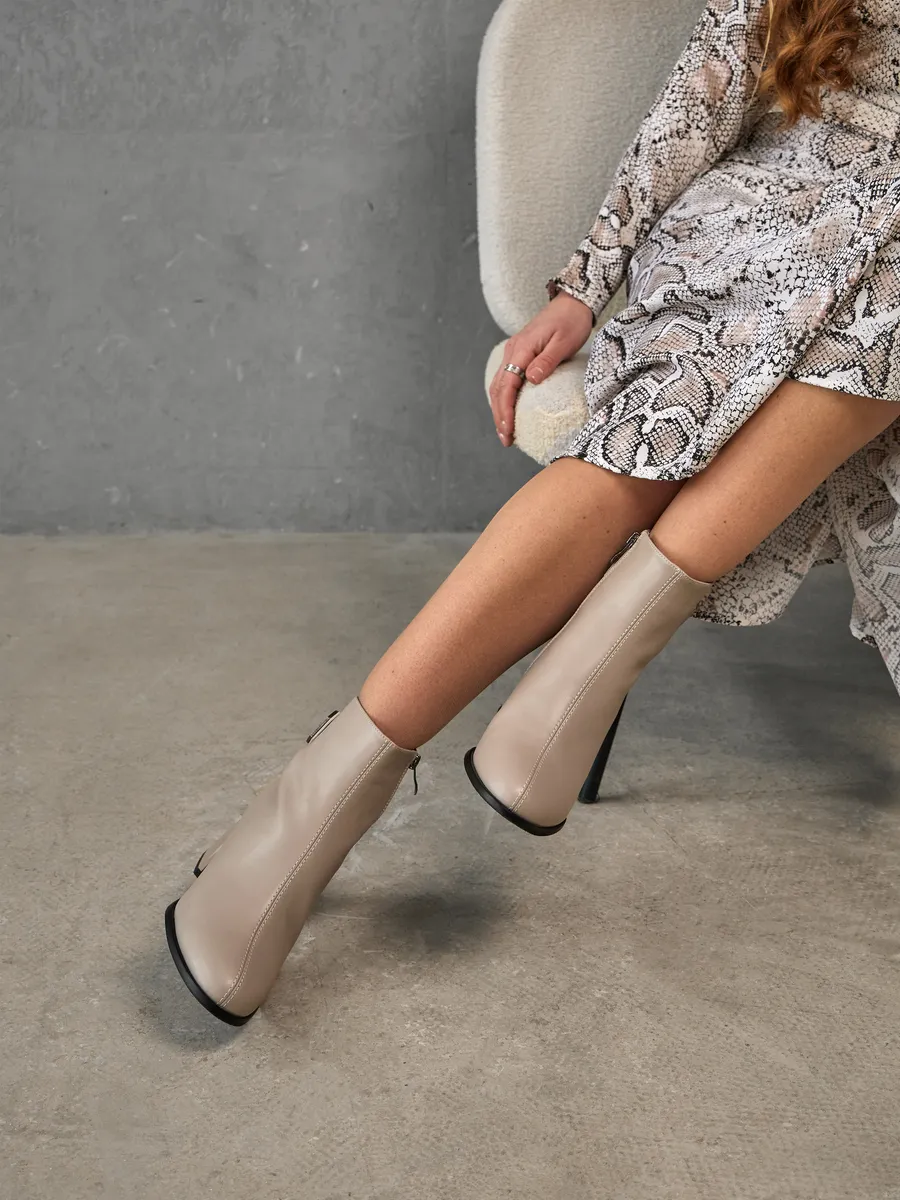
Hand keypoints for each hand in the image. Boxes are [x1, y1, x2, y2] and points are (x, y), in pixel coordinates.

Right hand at [490, 292, 593, 446]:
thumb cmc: (572, 321)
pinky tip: (510, 411)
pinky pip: (507, 379)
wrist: (573, 302)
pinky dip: (505, 398)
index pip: (506, 385)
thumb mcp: (564, 342)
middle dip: (499, 416)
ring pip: (499, 385)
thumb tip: (531, 380)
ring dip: (500, 409)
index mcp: (521, 349)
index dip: (505, 411)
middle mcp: (512, 351)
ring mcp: (514, 352)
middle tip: (506, 440)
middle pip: (498, 388)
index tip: (508, 431)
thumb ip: (547, 361)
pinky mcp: (520, 354)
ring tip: (505, 431)